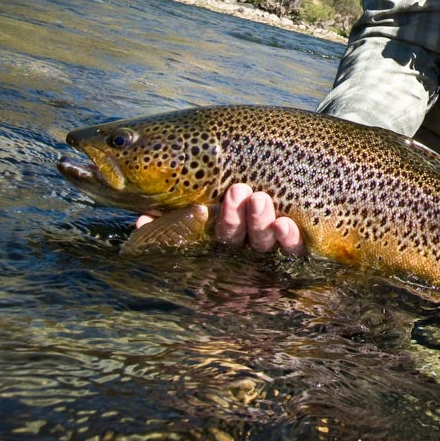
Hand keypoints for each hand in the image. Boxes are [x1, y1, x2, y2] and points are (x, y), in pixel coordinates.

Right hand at [134, 183, 304, 255]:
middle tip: (237, 190)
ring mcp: (271, 248)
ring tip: (258, 198)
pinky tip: (284, 224)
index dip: (189, 232)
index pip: (204, 239)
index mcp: (218, 240)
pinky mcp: (299, 247)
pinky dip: (288, 239)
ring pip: (262, 242)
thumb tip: (140, 220)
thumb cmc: (236, 199)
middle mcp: (243, 248)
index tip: (195, 210)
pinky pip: (295, 249)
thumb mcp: (203, 209)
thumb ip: (172, 219)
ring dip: (258, 222)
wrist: (297, 200)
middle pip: (235, 240)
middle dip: (233, 218)